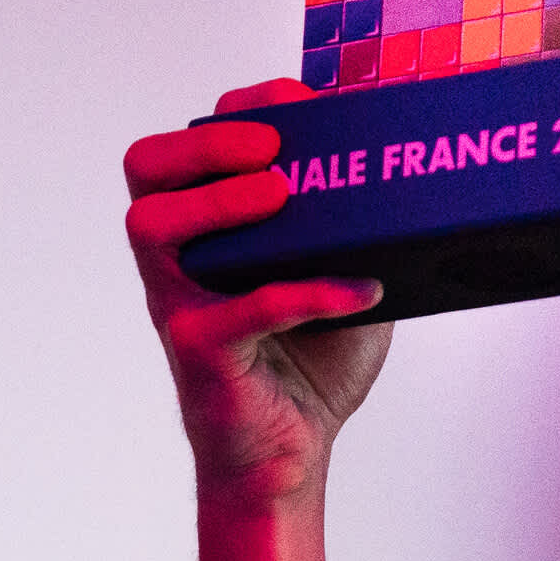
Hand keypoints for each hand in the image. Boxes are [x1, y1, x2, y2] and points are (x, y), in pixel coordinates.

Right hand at [124, 81, 388, 506]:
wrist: (289, 456)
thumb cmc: (311, 361)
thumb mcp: (343, 276)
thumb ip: (358, 229)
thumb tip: (414, 168)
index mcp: (204, 234)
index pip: (180, 152)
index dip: (225, 118)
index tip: (288, 104)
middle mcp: (178, 263)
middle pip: (146, 173)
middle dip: (206, 144)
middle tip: (273, 152)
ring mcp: (180, 306)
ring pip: (153, 229)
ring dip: (221, 201)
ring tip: (285, 196)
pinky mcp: (202, 355)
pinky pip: (241, 311)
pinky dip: (307, 292)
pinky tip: (362, 289)